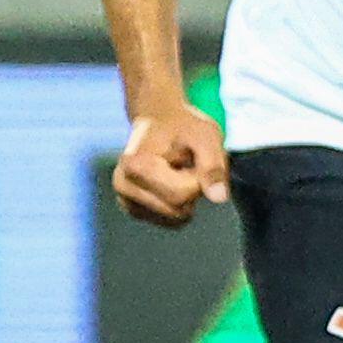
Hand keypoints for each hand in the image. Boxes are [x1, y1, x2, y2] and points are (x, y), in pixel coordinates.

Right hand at [111, 100, 228, 225]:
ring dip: (188, 198)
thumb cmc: (184, 127)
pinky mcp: (135, 211)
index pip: (181, 194)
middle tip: (187, 164)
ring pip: (176, 218)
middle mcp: (123, 187)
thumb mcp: (206, 137)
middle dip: (192, 189)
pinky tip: (172, 182)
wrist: (160, 120)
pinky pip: (172, 221)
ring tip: (179, 171)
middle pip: (178, 209)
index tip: (190, 158)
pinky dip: (180, 205)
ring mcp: (127, 201)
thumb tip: (219, 197)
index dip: (197, 178)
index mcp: (134, 166)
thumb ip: (213, 166)